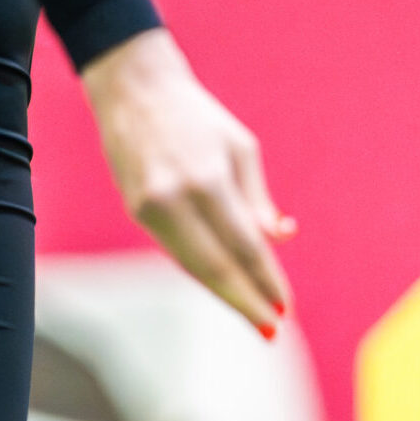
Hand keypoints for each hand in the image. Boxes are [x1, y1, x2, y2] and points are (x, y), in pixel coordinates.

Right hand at [82, 28, 296, 335]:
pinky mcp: (137, 212)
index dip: (265, 279)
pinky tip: (227, 288)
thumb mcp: (241, 149)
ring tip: (256, 317)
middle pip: (215, 267)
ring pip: (193, 267)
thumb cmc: (198, 118)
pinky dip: (204, 274)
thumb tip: (278, 240)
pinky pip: (177, 253)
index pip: (243, 244)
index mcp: (206, 179)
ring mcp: (150, 208)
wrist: (134, 91)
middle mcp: (174, 198)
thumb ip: (257, 200)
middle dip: (246, 301)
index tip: (285, 306)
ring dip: (226, 295)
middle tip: (272, 329)